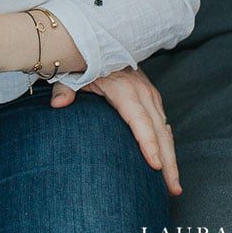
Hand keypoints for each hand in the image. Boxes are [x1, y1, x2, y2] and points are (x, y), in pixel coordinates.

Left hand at [50, 68, 182, 196]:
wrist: (98, 43)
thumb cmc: (84, 63)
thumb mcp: (72, 73)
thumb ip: (65, 89)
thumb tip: (58, 104)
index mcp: (124, 88)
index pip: (139, 120)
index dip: (148, 142)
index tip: (155, 165)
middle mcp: (142, 91)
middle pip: (160, 131)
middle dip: (168, 161)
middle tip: (173, 189)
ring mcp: (149, 94)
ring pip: (165, 129)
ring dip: (171, 156)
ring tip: (173, 185)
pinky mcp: (151, 97)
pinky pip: (162, 124)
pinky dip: (167, 144)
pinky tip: (167, 162)